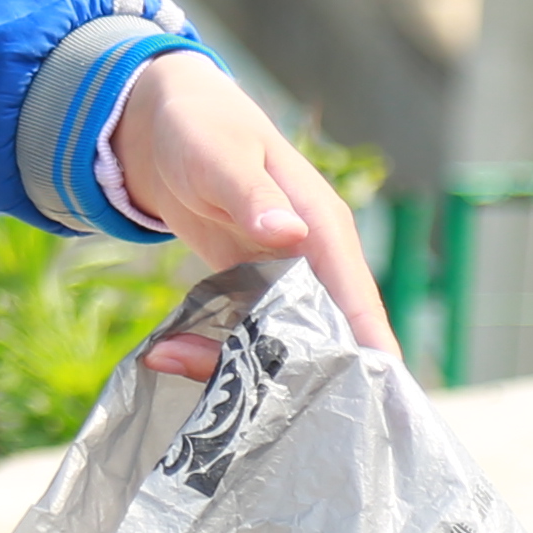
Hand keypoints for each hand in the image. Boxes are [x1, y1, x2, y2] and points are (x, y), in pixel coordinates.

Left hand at [109, 53, 402, 375]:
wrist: (163, 125)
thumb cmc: (202, 128)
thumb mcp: (221, 157)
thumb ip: (252, 196)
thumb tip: (290, 234)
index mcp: (323, 229)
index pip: (359, 301)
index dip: (368, 353)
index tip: (368, 406)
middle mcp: (312, 262)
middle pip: (323, 338)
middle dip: (287, 375)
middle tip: (234, 401)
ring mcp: (281, 281)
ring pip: (279, 346)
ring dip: (234, 366)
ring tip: (171, 359)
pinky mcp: (249, 292)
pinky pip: (243, 337)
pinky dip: (211, 350)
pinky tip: (167, 353)